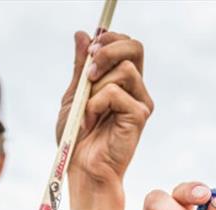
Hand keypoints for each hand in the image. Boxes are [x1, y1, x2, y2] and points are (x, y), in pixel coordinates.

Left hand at [59, 31, 153, 209]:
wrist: (82, 169)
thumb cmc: (78, 138)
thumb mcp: (74, 96)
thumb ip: (80, 67)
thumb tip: (82, 35)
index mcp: (123, 82)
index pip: (128, 45)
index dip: (110, 38)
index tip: (89, 49)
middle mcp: (137, 89)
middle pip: (135, 47)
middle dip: (108, 50)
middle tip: (88, 69)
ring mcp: (141, 102)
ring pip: (123, 69)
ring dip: (96, 85)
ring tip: (87, 109)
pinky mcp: (139, 116)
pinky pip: (115, 92)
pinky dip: (96, 103)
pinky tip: (90, 120)